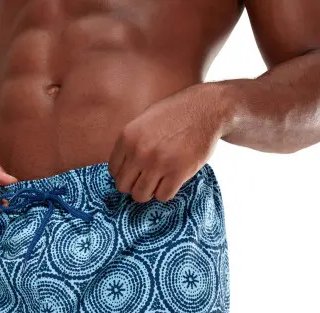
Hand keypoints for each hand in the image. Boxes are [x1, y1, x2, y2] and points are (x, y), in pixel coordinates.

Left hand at [108, 83, 228, 201]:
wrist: (206, 109)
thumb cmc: (174, 115)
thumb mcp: (143, 121)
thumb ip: (131, 144)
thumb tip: (121, 170)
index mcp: (128, 137)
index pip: (113, 171)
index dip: (124, 174)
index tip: (135, 172)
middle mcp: (140, 151)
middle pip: (123, 187)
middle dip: (134, 185)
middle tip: (146, 179)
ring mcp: (158, 163)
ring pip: (141, 195)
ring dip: (149, 192)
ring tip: (158, 181)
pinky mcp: (178, 173)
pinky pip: (162, 196)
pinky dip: (166, 192)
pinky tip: (171, 180)